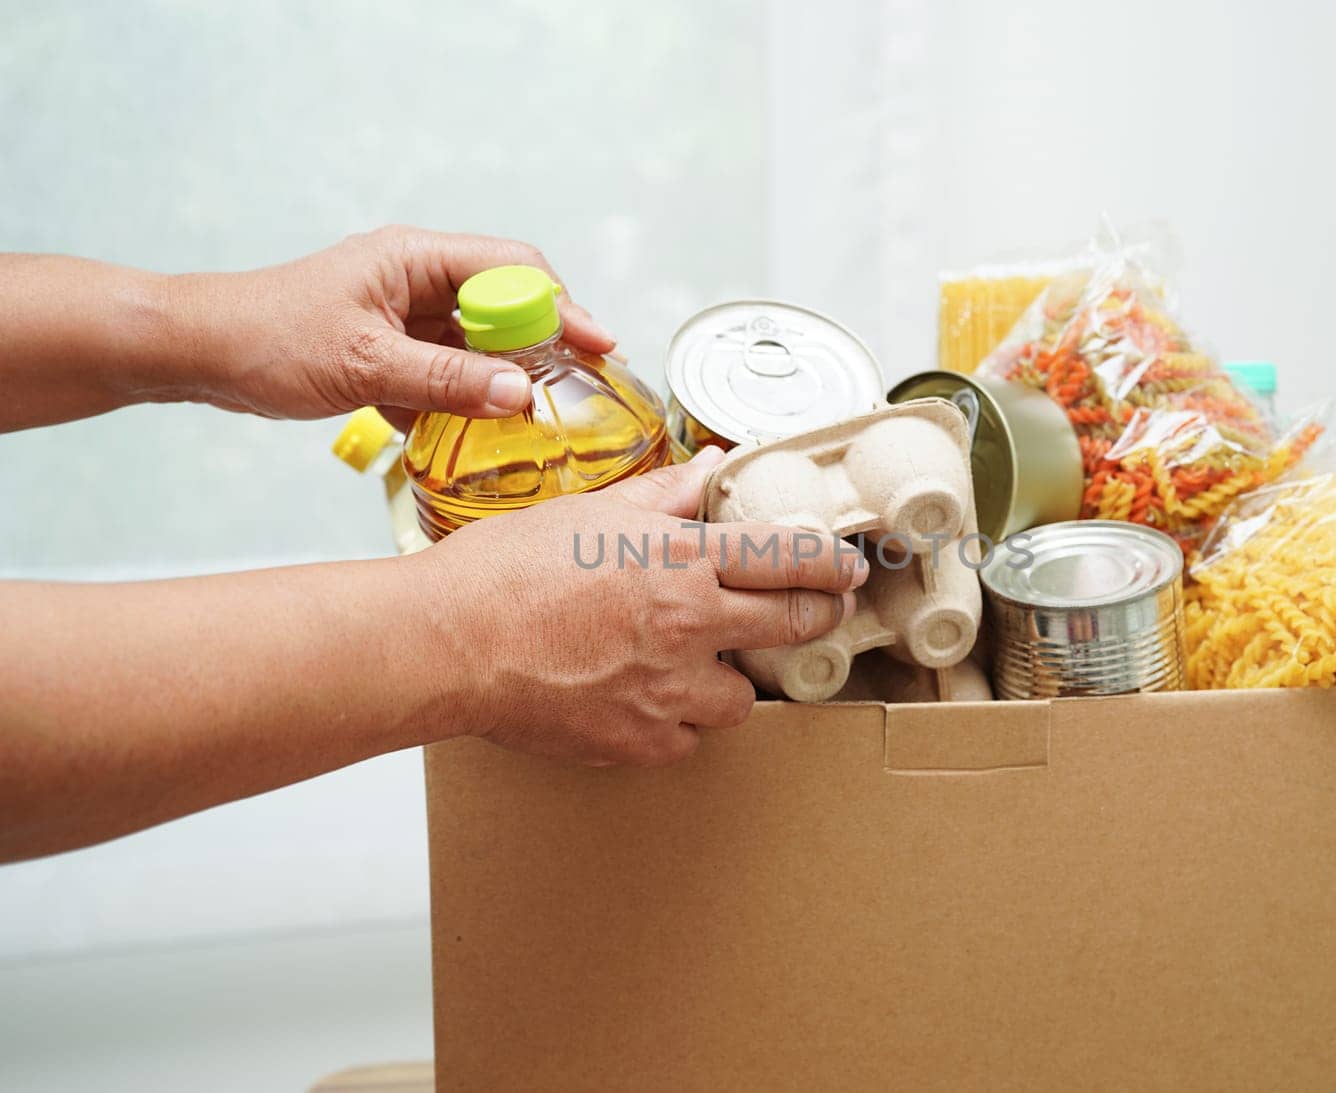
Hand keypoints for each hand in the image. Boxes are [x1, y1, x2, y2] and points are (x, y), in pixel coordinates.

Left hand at [168, 225, 614, 422]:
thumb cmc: (268, 338)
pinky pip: (446, 366)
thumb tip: (520, 396)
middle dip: (542, 345)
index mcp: (415, 257)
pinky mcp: (390, 344)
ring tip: (532, 416)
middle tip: (580, 386)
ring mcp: (404, 310)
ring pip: (478, 340)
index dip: (562, 308)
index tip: (597, 347)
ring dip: (499, 376)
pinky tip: (467, 429)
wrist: (199, 352)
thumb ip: (447, 380)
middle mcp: (417, 276)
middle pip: (505, 304)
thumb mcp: (366, 366)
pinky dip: (460, 394)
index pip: (514, 270)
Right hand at [415, 449, 868, 766]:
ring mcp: (668, 693)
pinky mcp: (638, 741)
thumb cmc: (506, 570)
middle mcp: (689, 628)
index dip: (830, 562)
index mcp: (682, 561)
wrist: (448, 643)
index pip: (790, 557)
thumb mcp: (591, 511)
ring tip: (698, 664)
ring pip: (740, 699)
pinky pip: (686, 741)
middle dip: (815, 617)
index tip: (847, 567)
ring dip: (730, 681)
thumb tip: (714, 468)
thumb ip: (666, 494)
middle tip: (816, 612)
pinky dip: (675, 724)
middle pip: (790, 626)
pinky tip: (647, 700)